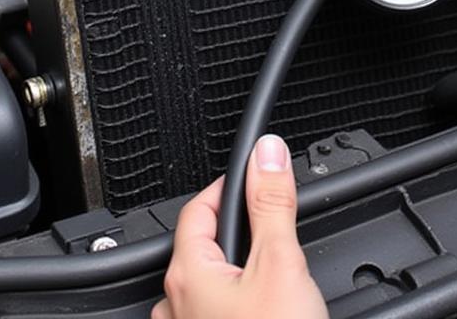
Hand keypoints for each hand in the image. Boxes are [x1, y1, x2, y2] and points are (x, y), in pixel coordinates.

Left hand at [152, 135, 326, 318]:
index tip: (255, 175)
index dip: (229, 186)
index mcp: (187, 275)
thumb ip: (272, 204)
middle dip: (238, 229)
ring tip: (270, 268)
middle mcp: (176, 305)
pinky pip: (213, 310)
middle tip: (271, 222)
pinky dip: (234, 296)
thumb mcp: (279, 263)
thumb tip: (267, 153)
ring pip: (208, 281)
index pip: (198, 207)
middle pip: (203, 243)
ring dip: (235, 267)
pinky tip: (261, 303)